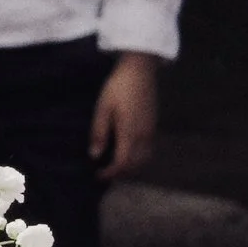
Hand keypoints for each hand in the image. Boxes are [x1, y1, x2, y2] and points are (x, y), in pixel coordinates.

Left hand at [91, 51, 159, 177]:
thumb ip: (99, 133)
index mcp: (130, 132)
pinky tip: (126, 152)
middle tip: (104, 173)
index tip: (98, 175)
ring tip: (115, 166)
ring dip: (131, 167)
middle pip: (136, 165)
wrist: (140, 71)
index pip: (123, 162)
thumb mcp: (103, 108)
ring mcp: (151, 130)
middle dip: (121, 173)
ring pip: (145, 159)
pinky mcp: (153, 125)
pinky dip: (138, 158)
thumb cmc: (118, 87)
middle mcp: (144, 135)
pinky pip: (148, 150)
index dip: (111, 173)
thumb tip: (94, 156)